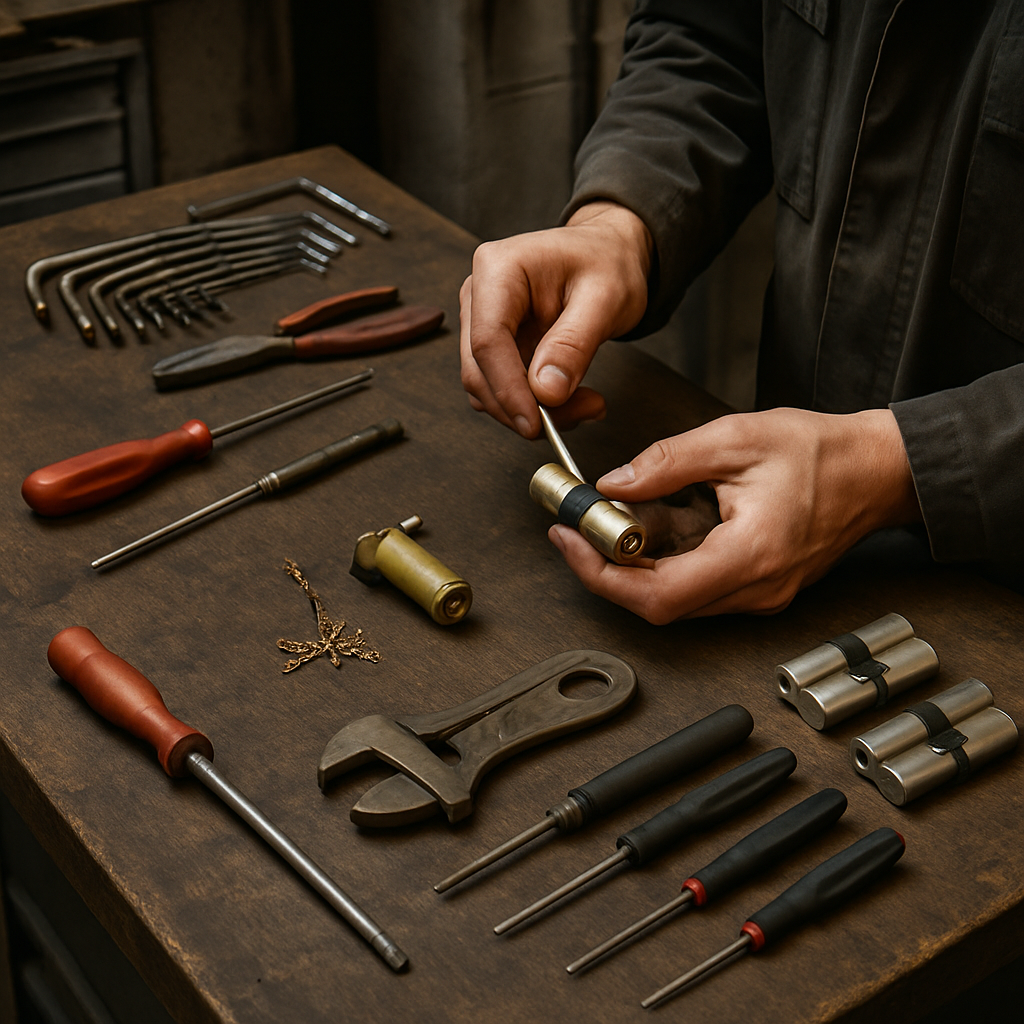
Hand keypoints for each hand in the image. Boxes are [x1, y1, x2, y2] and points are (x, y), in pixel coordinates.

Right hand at [460, 201, 652, 436]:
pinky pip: (503, 388)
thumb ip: (573, 345)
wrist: (608, 253)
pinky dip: (534, 405)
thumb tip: (544, 392)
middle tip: (583, 413)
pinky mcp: (494, 345)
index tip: (536, 424)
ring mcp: (481, 321)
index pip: (487, 341)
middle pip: (480, 371)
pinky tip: (571, 398)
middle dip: (525, 407)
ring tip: (587, 404)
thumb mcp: (605, 299)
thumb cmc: (607, 263)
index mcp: (498, 270)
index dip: (507, 390)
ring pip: (489, 387)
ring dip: (532, 411)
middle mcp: (479, 294)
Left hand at [548, 408, 922, 621]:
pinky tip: (661, 523)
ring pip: (676, 598)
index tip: (570, 542)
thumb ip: (667, 462)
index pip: (658, 595)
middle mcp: (755, 590)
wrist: (877, 471)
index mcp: (750, 555)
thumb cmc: (822, 453)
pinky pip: (698, 588)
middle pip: (659, 604)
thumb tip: (614, 485)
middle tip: (583, 524)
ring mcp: (760, 595)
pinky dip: (666, 561)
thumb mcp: (735, 438)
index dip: (602, 575)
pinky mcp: (760, 589)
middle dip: (610, 566)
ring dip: (638, 564)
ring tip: (624, 516)